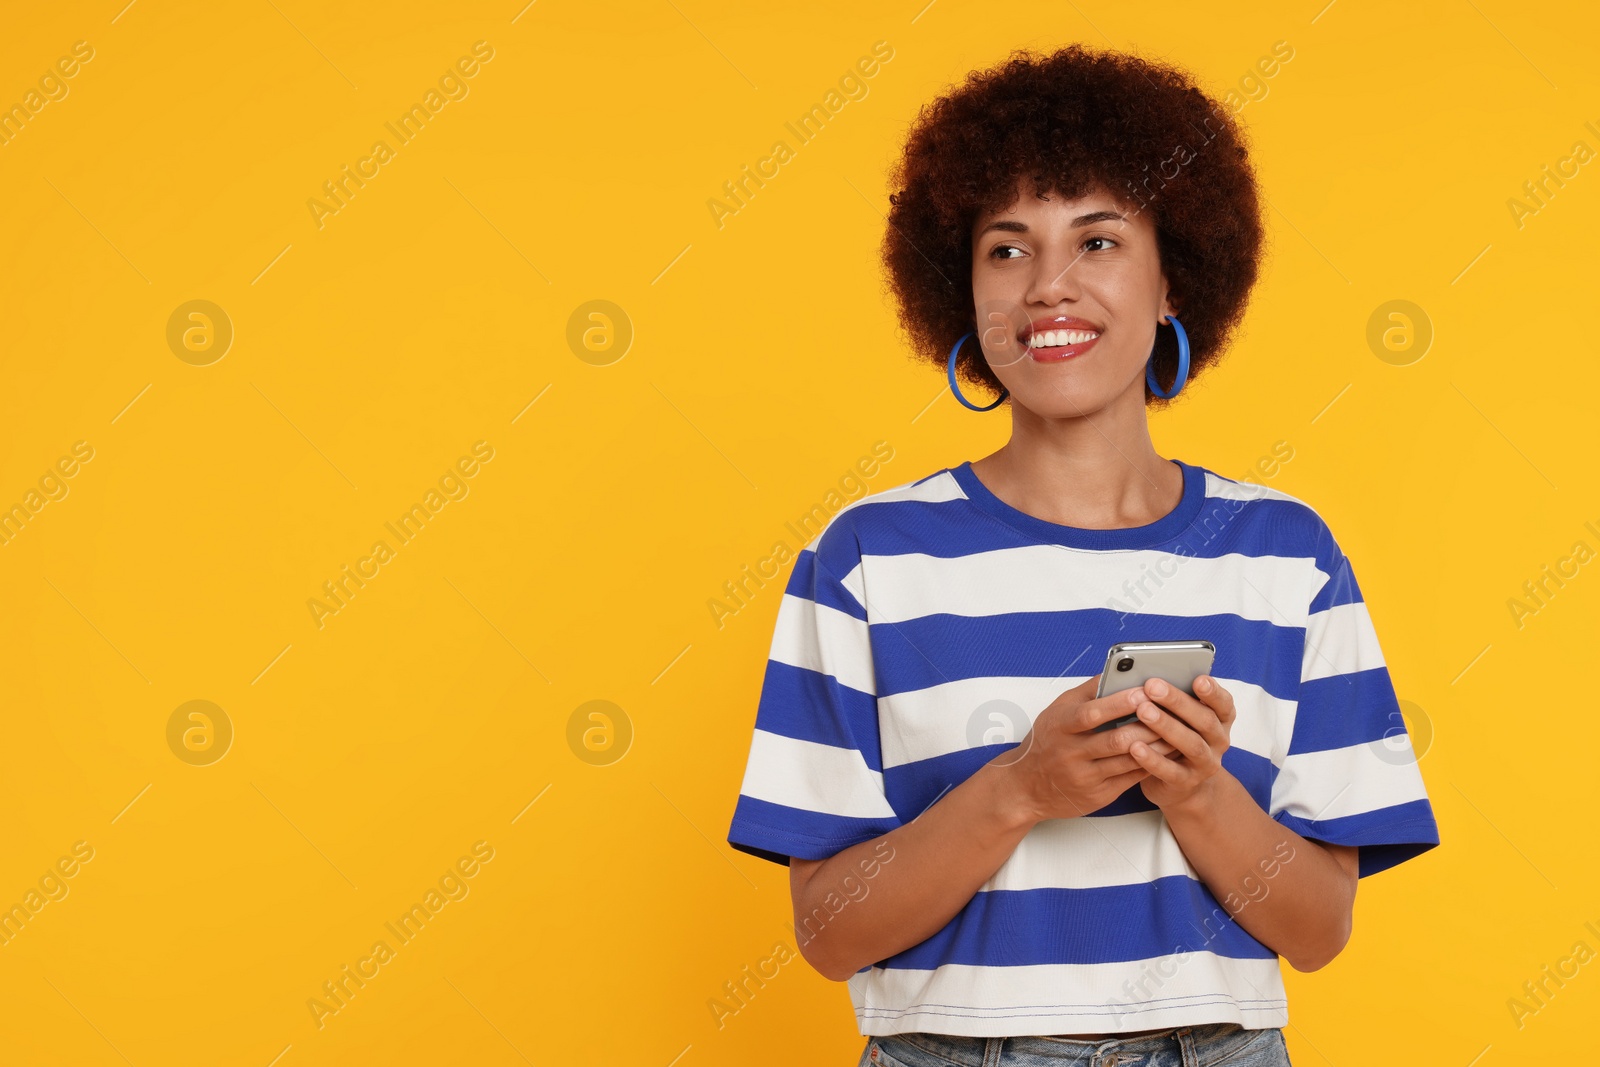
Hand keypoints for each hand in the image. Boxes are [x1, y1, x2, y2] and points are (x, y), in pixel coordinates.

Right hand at [995, 673, 1179, 822]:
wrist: (1026, 788)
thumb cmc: (1046, 742)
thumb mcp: (1056, 712)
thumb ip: (1086, 692)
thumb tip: (1115, 669)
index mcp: (1061, 727)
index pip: (1092, 714)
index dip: (1119, 703)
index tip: (1144, 690)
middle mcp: (1071, 753)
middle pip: (1116, 740)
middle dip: (1147, 725)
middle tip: (1173, 711)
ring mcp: (1085, 777)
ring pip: (1128, 760)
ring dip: (1156, 746)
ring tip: (1178, 730)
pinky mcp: (1098, 795)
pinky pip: (1130, 778)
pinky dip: (1151, 764)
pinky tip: (1166, 753)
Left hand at [1128, 675, 1236, 812]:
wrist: (1182, 785)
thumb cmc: (1176, 737)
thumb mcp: (1181, 718)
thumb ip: (1173, 700)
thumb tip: (1146, 675)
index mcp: (1220, 719)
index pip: (1224, 703)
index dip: (1213, 692)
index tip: (1198, 678)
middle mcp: (1218, 741)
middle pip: (1204, 720)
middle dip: (1178, 702)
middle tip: (1152, 686)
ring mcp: (1205, 764)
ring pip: (1191, 744)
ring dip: (1166, 726)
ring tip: (1143, 711)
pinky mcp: (1186, 783)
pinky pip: (1170, 771)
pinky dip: (1152, 759)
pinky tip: (1135, 747)